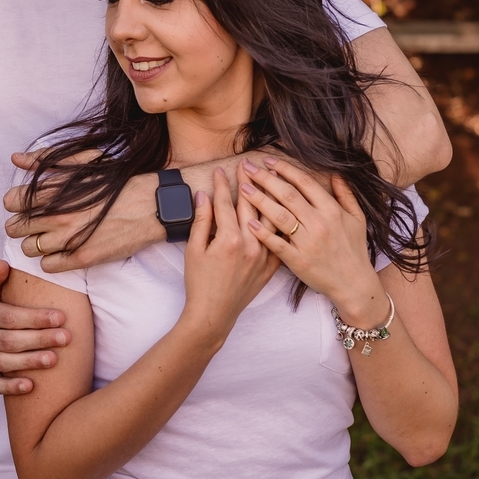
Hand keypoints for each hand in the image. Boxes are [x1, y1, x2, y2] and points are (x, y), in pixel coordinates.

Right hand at [0, 261, 71, 394]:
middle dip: (39, 340)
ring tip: (54, 359)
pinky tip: (30, 386)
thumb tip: (4, 264)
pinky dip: (10, 387)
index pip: (9, 316)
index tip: (61, 317)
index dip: (35, 318)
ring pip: (3, 363)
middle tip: (66, 338)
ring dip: (29, 362)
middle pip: (9, 341)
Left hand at [4, 151, 157, 272]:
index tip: (25, 206)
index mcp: (56, 190)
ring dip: (35, 244)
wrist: (150, 205)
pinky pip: (48, 266)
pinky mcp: (83, 258)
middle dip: (21, 226)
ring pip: (29, 249)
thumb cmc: (117, 181)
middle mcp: (58, 214)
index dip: (15, 204)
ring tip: (50, 238)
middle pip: (15, 228)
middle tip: (35, 224)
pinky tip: (62, 251)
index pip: (12, 201)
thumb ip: (46, 161)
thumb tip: (16, 159)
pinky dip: (50, 260)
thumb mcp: (83, 162)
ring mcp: (70, 238)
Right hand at [179, 166, 279, 341]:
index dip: (222, 184)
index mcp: (229, 239)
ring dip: (271, 196)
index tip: (222, 170)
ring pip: (271, 218)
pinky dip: (281, 223)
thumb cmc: (199, 283)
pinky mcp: (271, 266)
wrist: (213, 314)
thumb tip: (204, 196)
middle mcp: (250, 244)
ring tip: (271, 178)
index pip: (225, 203)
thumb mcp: (193, 249)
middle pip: (251, 204)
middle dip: (249, 182)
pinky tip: (285, 209)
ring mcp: (264, 255)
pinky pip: (280, 239)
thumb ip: (201, 221)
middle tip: (248, 164)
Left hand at [239, 158, 384, 320]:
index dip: (285, 169)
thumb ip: (346, 195)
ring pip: (279, 216)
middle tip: (247, 167)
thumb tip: (336, 174)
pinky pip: (277, 244)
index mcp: (332, 210)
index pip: (305, 183)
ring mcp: (307, 242)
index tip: (268, 160)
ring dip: (259, 200)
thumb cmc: (354, 250)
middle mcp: (319, 223)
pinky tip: (248, 222)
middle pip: (287, 195)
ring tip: (243, 188)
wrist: (353, 284)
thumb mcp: (357, 219)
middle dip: (265, 178)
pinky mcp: (298, 261)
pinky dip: (263, 233)